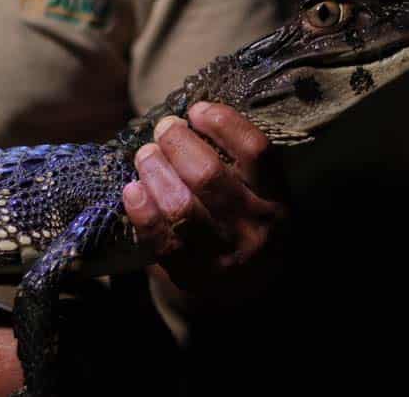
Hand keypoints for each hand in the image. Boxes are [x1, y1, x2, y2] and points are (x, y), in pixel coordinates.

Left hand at [123, 102, 287, 305]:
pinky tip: (132, 190)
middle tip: (164, 129)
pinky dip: (141, 209)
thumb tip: (191, 118)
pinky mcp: (191, 276)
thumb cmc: (247, 230)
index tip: (198, 110)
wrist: (249, 299)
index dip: (223, 123)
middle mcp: (254, 230)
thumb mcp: (261, 198)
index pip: (255, 152)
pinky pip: (159, 237)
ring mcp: (222, 256)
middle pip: (208, 174)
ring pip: (180, 205)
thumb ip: (237, 165)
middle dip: (177, 142)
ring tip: (146, 156)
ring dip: (155, 171)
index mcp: (276, 202)